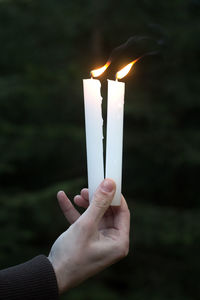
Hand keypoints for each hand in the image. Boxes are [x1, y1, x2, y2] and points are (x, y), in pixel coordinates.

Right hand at [48, 178, 129, 293]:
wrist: (51, 275)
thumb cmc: (71, 255)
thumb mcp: (86, 225)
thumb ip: (99, 203)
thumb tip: (110, 184)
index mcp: (119, 241)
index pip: (123, 212)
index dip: (115, 196)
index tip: (107, 183)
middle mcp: (111, 242)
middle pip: (108, 212)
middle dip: (97, 199)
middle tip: (88, 188)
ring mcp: (98, 241)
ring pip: (95, 215)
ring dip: (85, 204)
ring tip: (77, 194)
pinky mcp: (86, 241)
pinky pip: (83, 222)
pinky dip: (74, 211)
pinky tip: (63, 198)